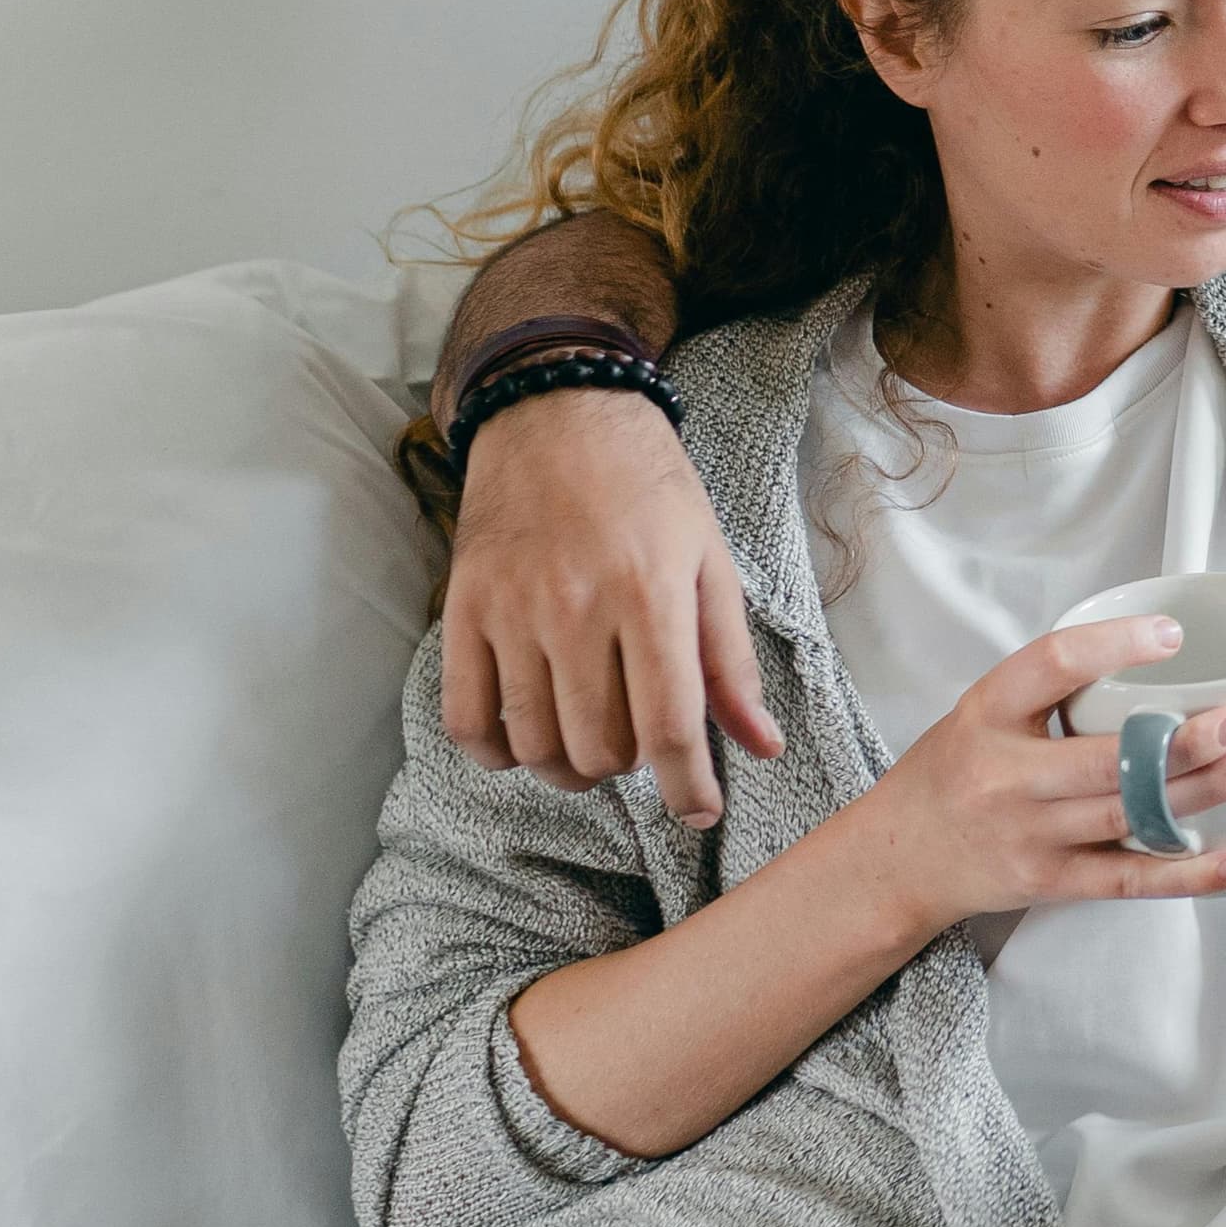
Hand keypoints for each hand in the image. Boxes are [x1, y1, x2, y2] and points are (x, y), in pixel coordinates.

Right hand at [444, 383, 783, 821]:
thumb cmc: (650, 490)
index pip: (670, 726)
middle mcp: (577, 608)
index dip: (689, 787)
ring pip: (536, 745)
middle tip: (641, 740)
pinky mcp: (463, 610)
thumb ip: (731, 661)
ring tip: (591, 742)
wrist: (559, 416)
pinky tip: (527, 737)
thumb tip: (762, 747)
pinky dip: (497, 753)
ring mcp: (512, 612)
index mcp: (651, 594)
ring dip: (570, 767)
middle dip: (630, 768)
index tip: (700, 810)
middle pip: (601, 748)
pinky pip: (468, 720)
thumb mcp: (710, 562)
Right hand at [850, 616, 1225, 932]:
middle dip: (1181, 740)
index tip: (1171, 634)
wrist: (896, 859)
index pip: (1052, 664)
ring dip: (1200, 791)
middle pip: (1106, 757)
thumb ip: (1053, 690)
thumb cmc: (951, 775)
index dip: (1116, 645)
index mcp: (988, 712)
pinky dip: (1187, 872)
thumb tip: (1154, 658)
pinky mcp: (1049, 882)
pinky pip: (1128, 879)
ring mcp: (1029, 833)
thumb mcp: (982, 713)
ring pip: (1128, 813)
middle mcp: (1006, 774)